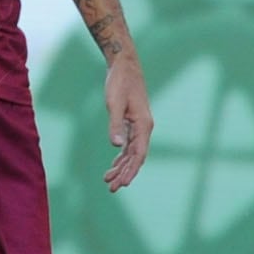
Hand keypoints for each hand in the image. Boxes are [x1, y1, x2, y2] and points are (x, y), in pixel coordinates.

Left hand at [98, 48, 151, 192]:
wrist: (124, 65)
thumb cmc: (120, 82)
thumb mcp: (114, 103)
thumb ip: (115, 125)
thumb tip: (116, 146)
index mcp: (143, 124)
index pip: (139, 154)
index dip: (131, 170)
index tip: (123, 184)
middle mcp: (144, 127)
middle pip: (136, 157)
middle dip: (125, 173)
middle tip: (112, 189)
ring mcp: (139, 126)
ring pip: (132, 153)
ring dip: (122, 167)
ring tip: (109, 181)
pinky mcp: (132, 122)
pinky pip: (128, 145)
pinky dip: (121, 157)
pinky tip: (114, 166)